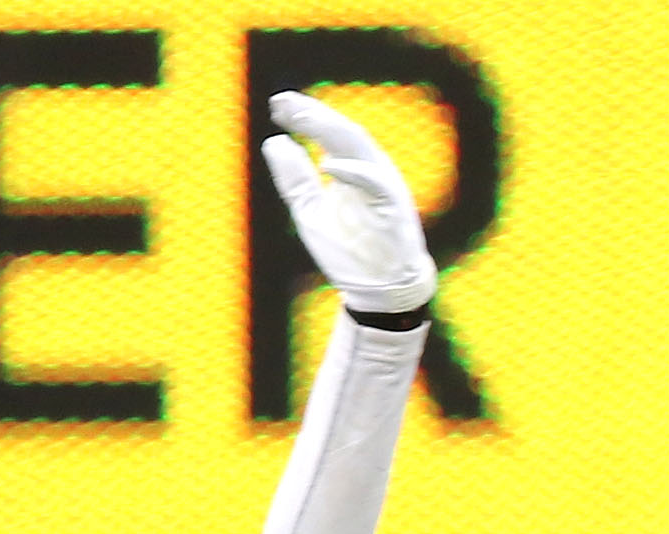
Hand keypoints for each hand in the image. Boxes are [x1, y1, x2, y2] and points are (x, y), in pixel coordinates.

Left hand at [260, 92, 437, 318]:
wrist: (382, 295)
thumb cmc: (350, 254)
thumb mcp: (311, 212)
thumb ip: (295, 179)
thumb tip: (274, 141)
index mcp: (352, 170)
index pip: (327, 133)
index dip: (302, 116)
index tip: (276, 106)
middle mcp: (370, 172)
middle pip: (341, 132)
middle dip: (312, 115)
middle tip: (283, 103)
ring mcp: (384, 188)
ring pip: (359, 148)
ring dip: (330, 131)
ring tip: (302, 118)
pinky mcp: (394, 210)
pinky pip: (377, 184)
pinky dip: (354, 173)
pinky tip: (327, 166)